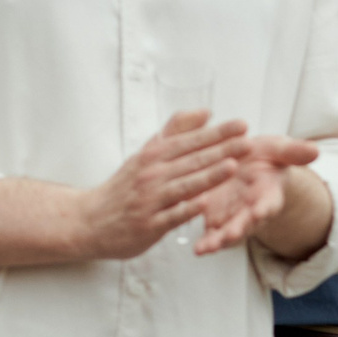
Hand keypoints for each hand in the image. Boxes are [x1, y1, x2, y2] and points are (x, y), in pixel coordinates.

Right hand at [70, 113, 248, 259]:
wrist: (90, 220)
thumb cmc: (125, 186)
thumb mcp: (147, 153)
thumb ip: (176, 131)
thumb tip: (205, 112)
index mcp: (154, 155)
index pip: (191, 141)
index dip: (218, 133)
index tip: (242, 125)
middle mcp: (152, 175)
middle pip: (192, 161)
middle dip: (222, 151)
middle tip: (248, 142)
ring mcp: (150, 200)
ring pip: (183, 186)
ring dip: (208, 176)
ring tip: (232, 166)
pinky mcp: (148, 225)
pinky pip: (171, 216)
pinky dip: (186, 209)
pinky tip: (204, 203)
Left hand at [193, 134, 324, 255]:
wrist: (247, 167)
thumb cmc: (266, 159)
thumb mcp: (279, 150)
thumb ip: (295, 152)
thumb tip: (316, 150)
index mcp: (268, 193)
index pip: (268, 203)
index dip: (264, 208)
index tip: (260, 212)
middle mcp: (251, 210)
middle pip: (246, 224)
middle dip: (237, 230)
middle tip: (229, 237)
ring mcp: (233, 217)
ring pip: (226, 234)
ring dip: (217, 242)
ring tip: (206, 248)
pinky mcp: (215, 218)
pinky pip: (210, 233)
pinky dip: (205, 242)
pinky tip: (196, 248)